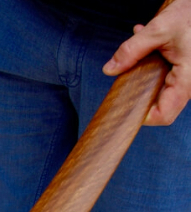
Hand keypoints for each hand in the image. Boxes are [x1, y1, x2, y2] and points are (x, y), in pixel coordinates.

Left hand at [102, 0, 190, 124]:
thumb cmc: (189, 14)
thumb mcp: (159, 29)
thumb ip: (132, 50)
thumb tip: (110, 68)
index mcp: (187, 78)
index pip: (164, 115)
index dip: (144, 116)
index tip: (127, 106)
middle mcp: (189, 83)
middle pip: (160, 105)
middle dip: (141, 92)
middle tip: (129, 79)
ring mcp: (187, 79)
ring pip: (162, 91)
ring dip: (146, 76)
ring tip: (143, 53)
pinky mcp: (184, 71)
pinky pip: (167, 78)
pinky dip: (155, 66)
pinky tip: (150, 47)